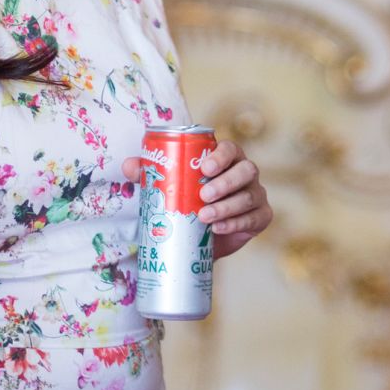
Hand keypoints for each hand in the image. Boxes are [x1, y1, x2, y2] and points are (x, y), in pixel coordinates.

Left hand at [123, 140, 273, 258]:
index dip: (221, 156)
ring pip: (250, 196)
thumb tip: (129, 165)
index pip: (231, 149)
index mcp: (226, 160)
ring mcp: (256, 195)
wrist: (197, 239)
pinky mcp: (260, 217)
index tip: (204, 168)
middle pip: (246, 170)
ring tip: (204, 217)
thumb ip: (149, 174)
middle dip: (225, 183)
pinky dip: (237, 223)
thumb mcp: (166, 187)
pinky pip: (256, 218)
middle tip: (202, 196)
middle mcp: (245, 174)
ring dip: (227, 206)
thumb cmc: (185, 203)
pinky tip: (219, 229)